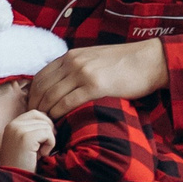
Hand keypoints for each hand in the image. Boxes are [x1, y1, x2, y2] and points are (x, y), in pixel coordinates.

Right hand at [0, 109, 56, 172]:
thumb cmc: (24, 165)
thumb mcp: (27, 143)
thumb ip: (34, 130)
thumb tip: (52, 122)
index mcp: (12, 125)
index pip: (35, 113)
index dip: (45, 125)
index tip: (44, 141)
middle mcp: (13, 125)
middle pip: (42, 118)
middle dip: (48, 133)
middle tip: (42, 149)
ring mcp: (18, 130)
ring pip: (46, 126)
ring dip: (49, 141)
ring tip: (39, 154)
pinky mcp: (25, 138)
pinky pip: (48, 134)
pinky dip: (50, 145)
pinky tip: (41, 156)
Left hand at [27, 40, 167, 118]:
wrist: (149, 61)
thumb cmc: (125, 64)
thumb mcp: (94, 59)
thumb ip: (77, 69)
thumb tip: (63, 87)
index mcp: (72, 56)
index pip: (41, 76)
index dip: (33, 95)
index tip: (33, 109)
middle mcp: (73, 62)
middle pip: (42, 87)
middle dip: (35, 106)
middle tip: (35, 122)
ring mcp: (83, 73)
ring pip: (52, 95)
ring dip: (45, 113)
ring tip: (45, 126)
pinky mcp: (95, 86)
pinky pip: (68, 102)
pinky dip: (58, 114)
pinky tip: (58, 122)